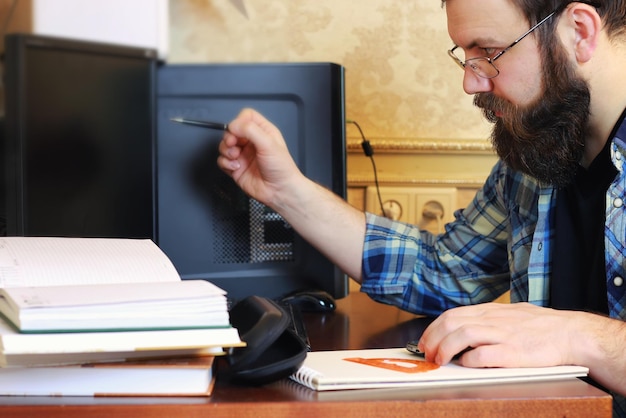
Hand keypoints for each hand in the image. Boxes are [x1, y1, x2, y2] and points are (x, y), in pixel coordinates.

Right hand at [217, 108, 302, 207]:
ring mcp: (243, 155)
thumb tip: (234, 125)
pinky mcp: (236, 168)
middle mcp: (252, 142)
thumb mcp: (268, 144)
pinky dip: (225, 163)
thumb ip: (250, 130)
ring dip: (226, 150)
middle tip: (233, 143)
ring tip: (235, 157)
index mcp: (263, 132)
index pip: (246, 117)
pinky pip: (222, 161)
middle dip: (229, 137)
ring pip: (224, 145)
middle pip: (232, 131)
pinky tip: (235, 167)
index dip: (239, 121)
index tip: (238, 130)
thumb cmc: (282, 169)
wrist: (280, 191)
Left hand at [417, 302, 577, 367]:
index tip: (425, 341)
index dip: (433, 329)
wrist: (572, 334)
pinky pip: (483, 354)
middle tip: (427, 354)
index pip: (452, 315)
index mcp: (490, 311)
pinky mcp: (513, 352)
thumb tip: (464, 328)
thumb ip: (488, 319)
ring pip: (462, 334)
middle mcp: (492, 319)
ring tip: (439, 361)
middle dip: (432, 339)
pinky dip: (469, 360)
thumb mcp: (510, 314)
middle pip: (451, 323)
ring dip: (445, 348)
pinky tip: (466, 365)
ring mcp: (502, 334)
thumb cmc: (541, 326)